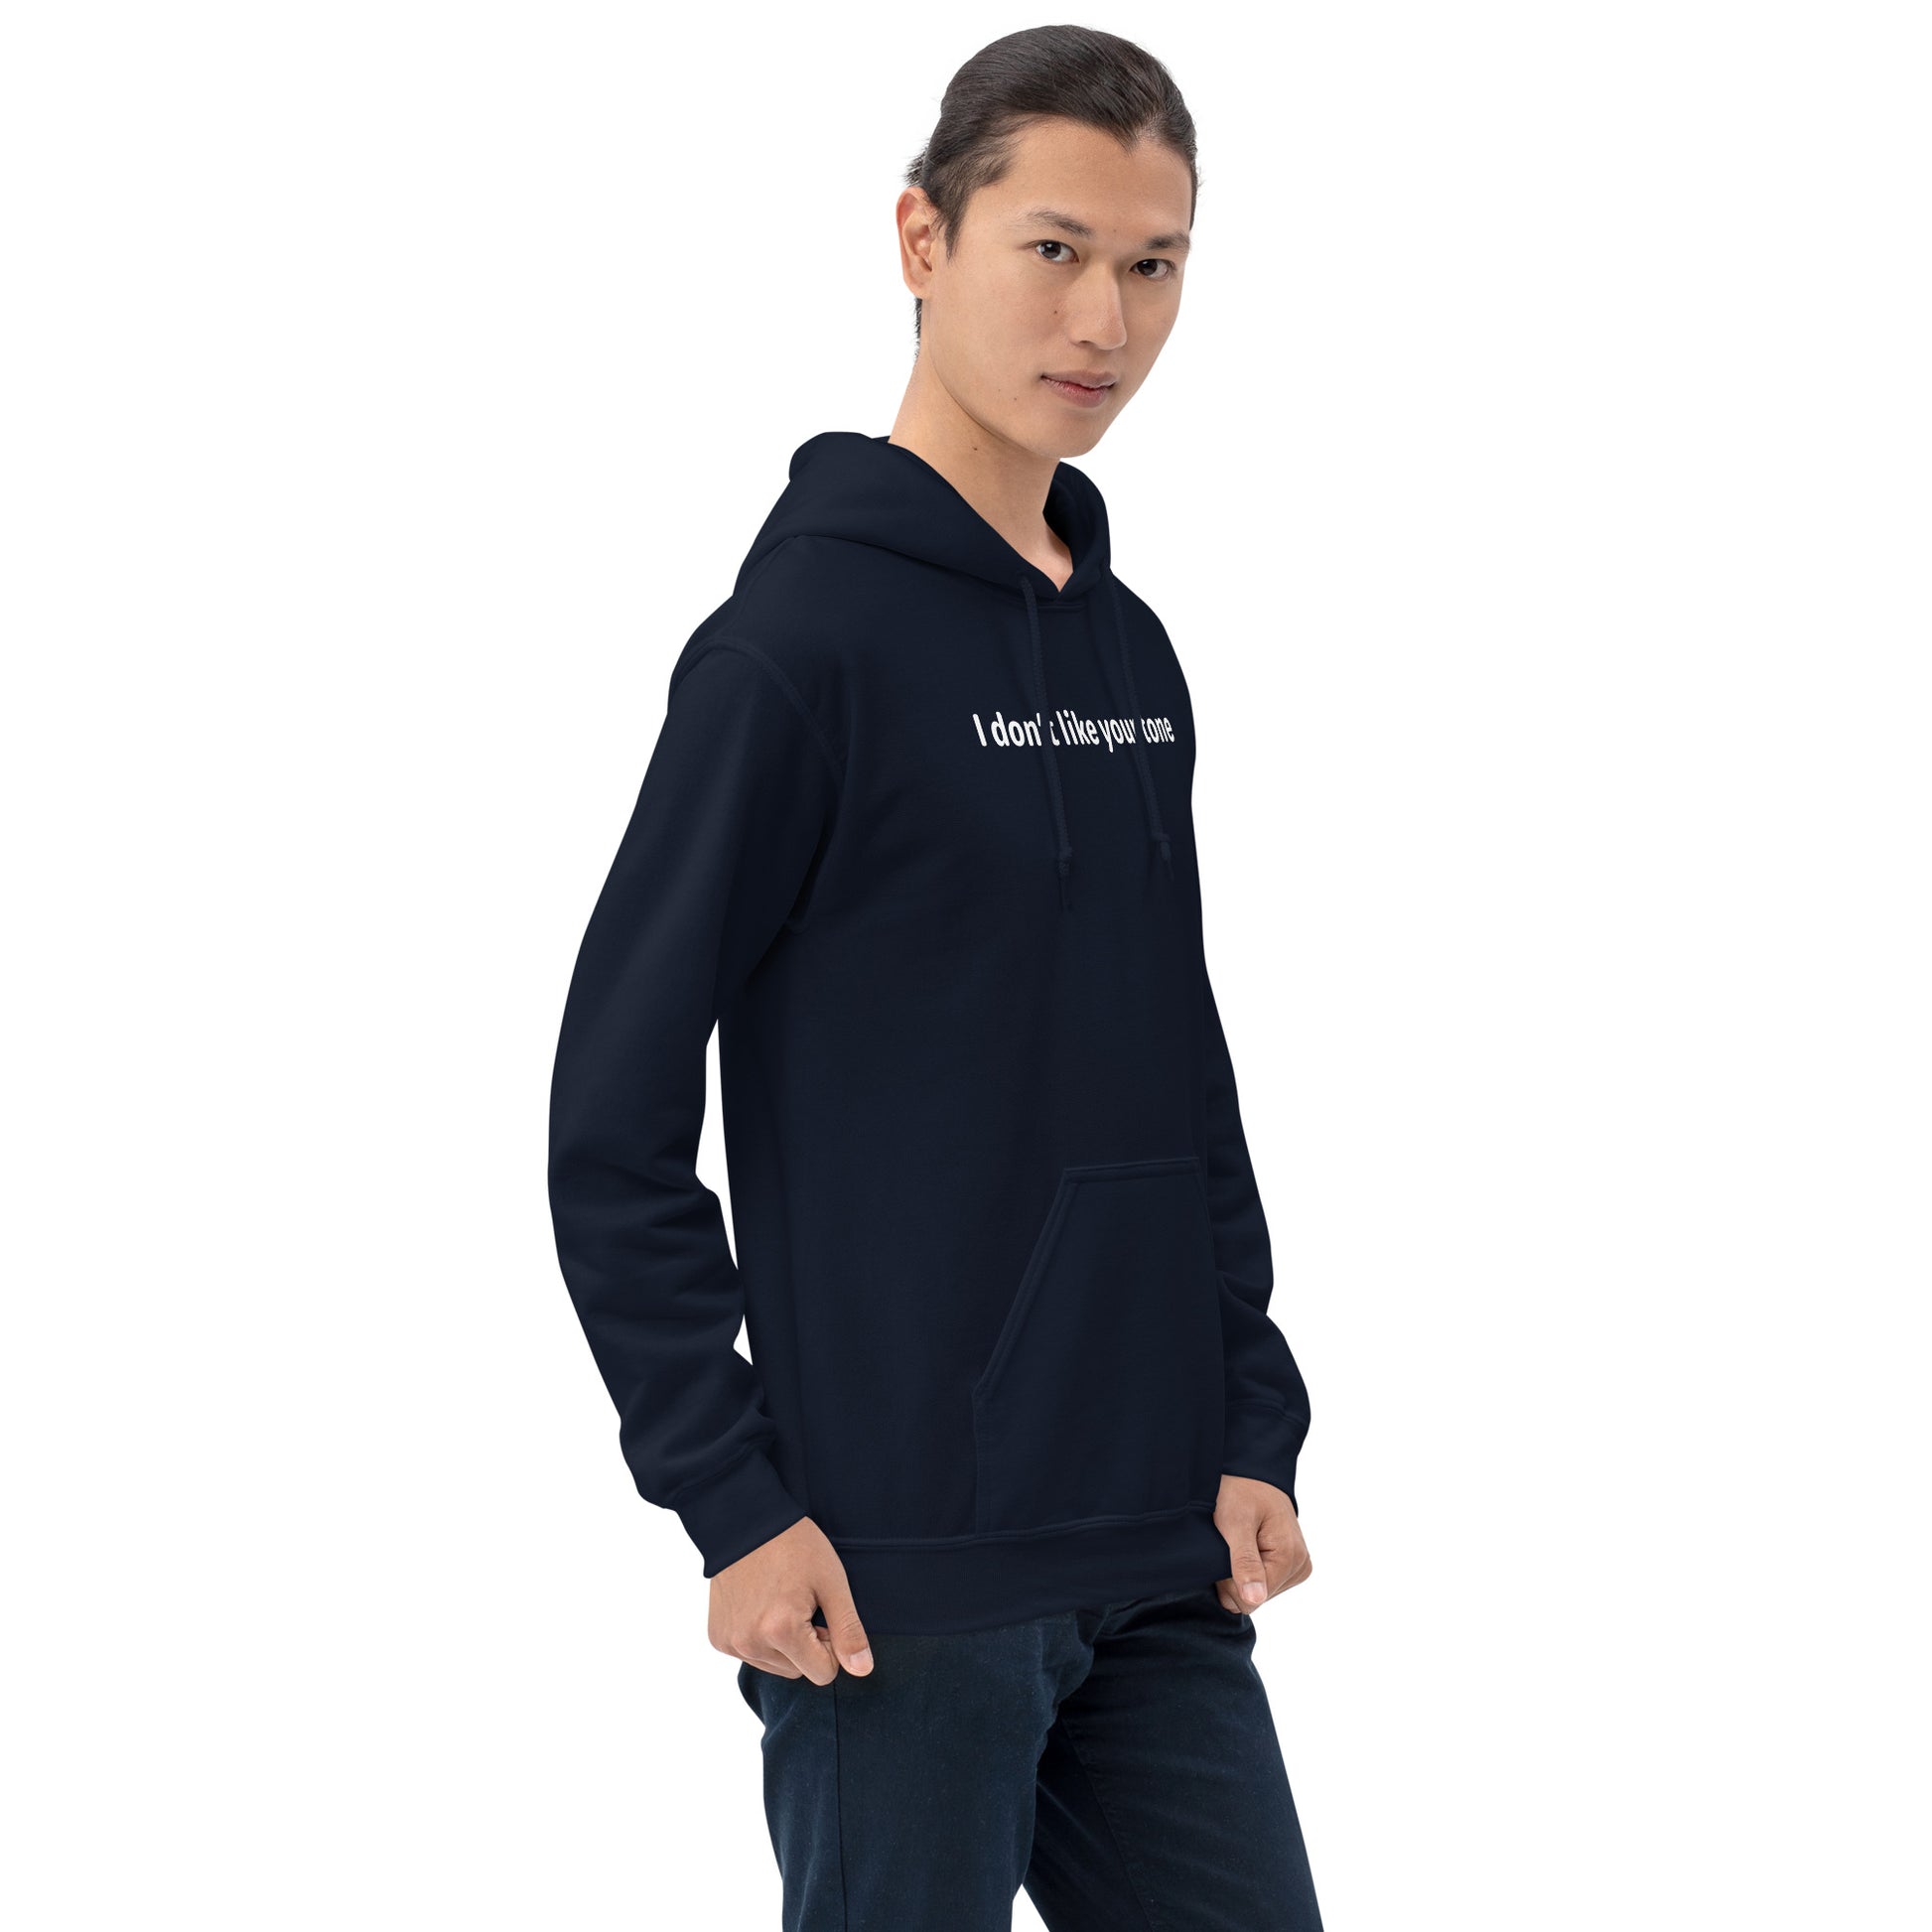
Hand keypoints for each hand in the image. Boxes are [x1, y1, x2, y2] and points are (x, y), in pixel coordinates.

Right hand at [707, 1515, 875, 1683]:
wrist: (744, 1519)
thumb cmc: (794, 1545)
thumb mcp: (831, 1582)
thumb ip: (848, 1630)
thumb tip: (862, 1670)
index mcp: (782, 1631)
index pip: (823, 1673)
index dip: (831, 1644)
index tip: (822, 1612)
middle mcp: (750, 1644)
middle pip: (798, 1672)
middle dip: (807, 1646)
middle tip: (802, 1603)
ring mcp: (730, 1643)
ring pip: (775, 1666)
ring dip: (784, 1644)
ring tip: (780, 1602)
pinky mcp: (717, 1638)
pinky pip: (751, 1655)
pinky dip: (760, 1638)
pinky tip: (760, 1606)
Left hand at [1212, 1473, 1311, 1614]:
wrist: (1251, 1472)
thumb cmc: (1241, 1492)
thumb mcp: (1234, 1523)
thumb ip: (1245, 1561)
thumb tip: (1255, 1599)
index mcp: (1290, 1557)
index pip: (1251, 1600)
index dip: (1228, 1582)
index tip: (1224, 1552)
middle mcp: (1300, 1565)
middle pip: (1255, 1599)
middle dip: (1235, 1578)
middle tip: (1229, 1545)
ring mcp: (1298, 1566)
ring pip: (1258, 1593)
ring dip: (1240, 1573)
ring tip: (1238, 1543)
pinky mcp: (1292, 1565)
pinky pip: (1264, 1584)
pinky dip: (1249, 1570)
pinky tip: (1246, 1548)